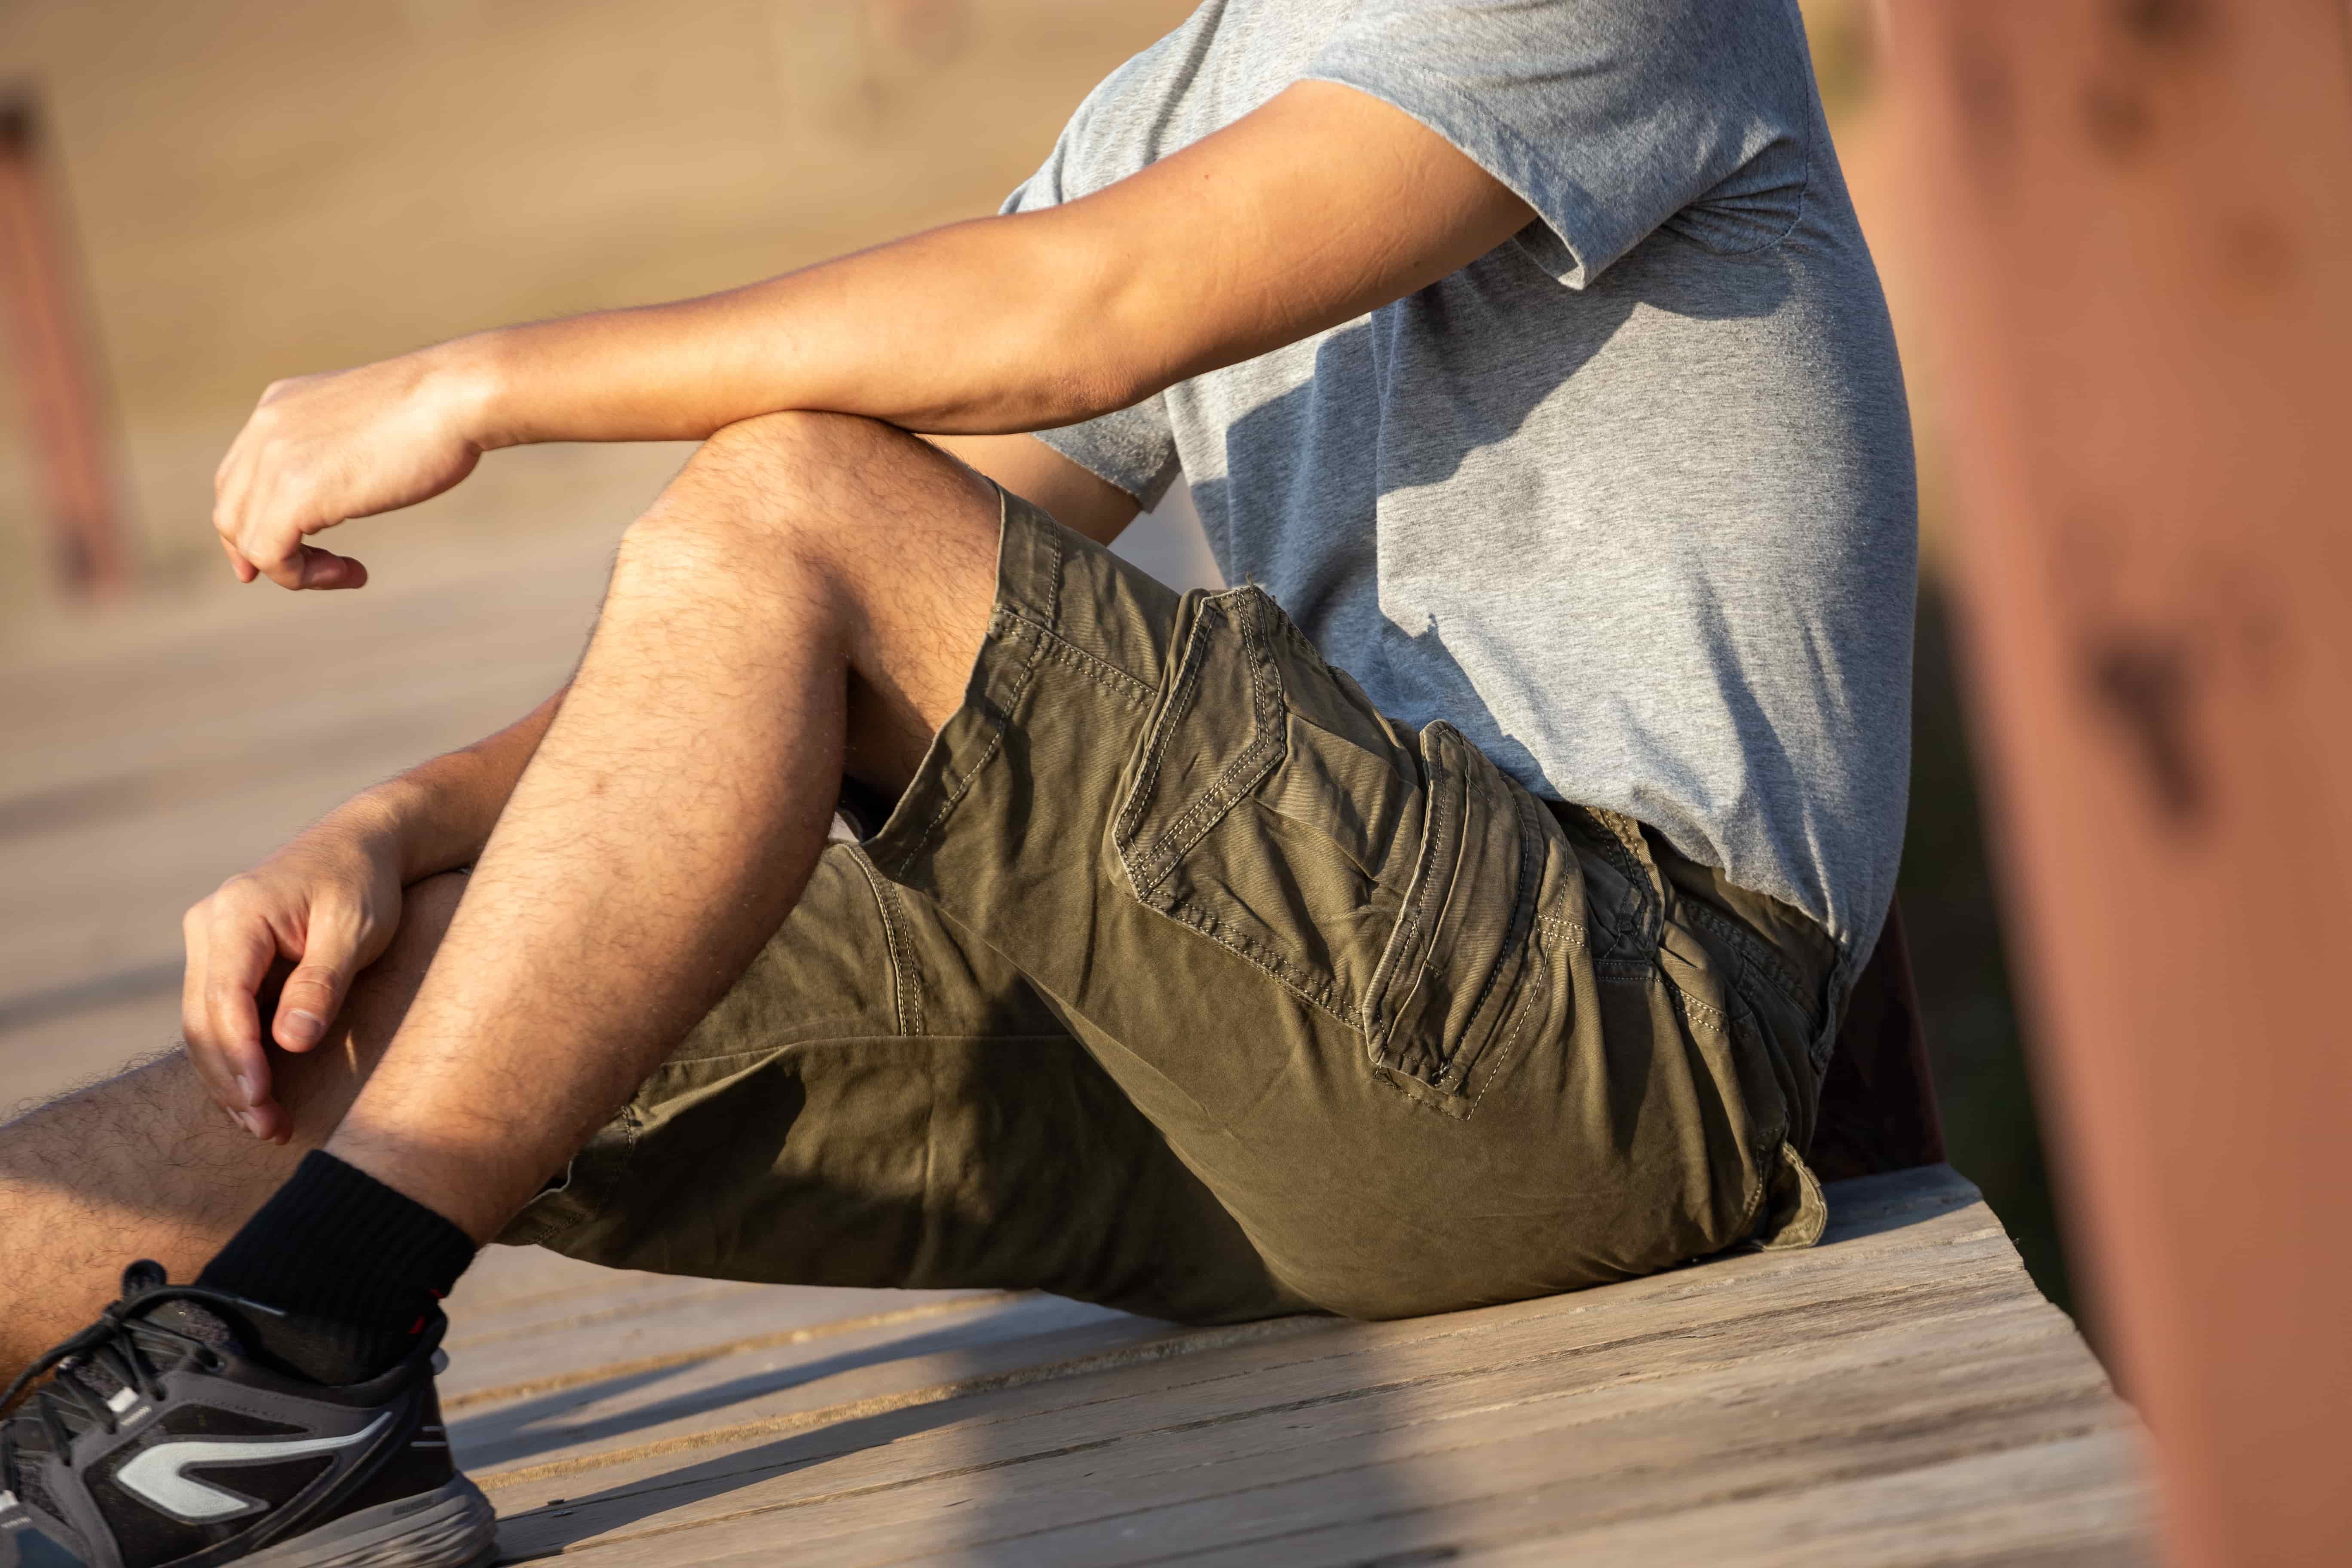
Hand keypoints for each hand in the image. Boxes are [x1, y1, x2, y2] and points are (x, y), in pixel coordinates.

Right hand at [181, 815, 405, 1140]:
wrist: (361, 845)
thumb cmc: (364, 884)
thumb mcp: (356, 930)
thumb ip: (323, 983)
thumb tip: (291, 1043)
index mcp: (238, 914)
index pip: (224, 998)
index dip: (239, 1055)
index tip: (261, 1099)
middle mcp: (210, 927)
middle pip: (203, 1020)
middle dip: (231, 1081)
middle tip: (268, 1129)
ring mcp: (211, 945)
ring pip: (204, 1027)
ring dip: (230, 1080)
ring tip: (266, 1127)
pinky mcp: (225, 962)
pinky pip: (219, 1019)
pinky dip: (236, 1060)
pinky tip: (259, 1098)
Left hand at [212, 348, 493, 589]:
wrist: (458, 396)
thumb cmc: (440, 411)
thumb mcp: (370, 423)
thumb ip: (341, 447)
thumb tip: (346, 482)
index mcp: (280, 406)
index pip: (239, 476)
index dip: (252, 523)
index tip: (291, 553)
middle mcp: (266, 429)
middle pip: (231, 510)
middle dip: (261, 553)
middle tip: (313, 573)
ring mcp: (276, 460)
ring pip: (246, 537)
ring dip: (293, 570)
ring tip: (345, 571)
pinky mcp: (295, 493)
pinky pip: (269, 553)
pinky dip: (302, 577)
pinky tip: (352, 572)